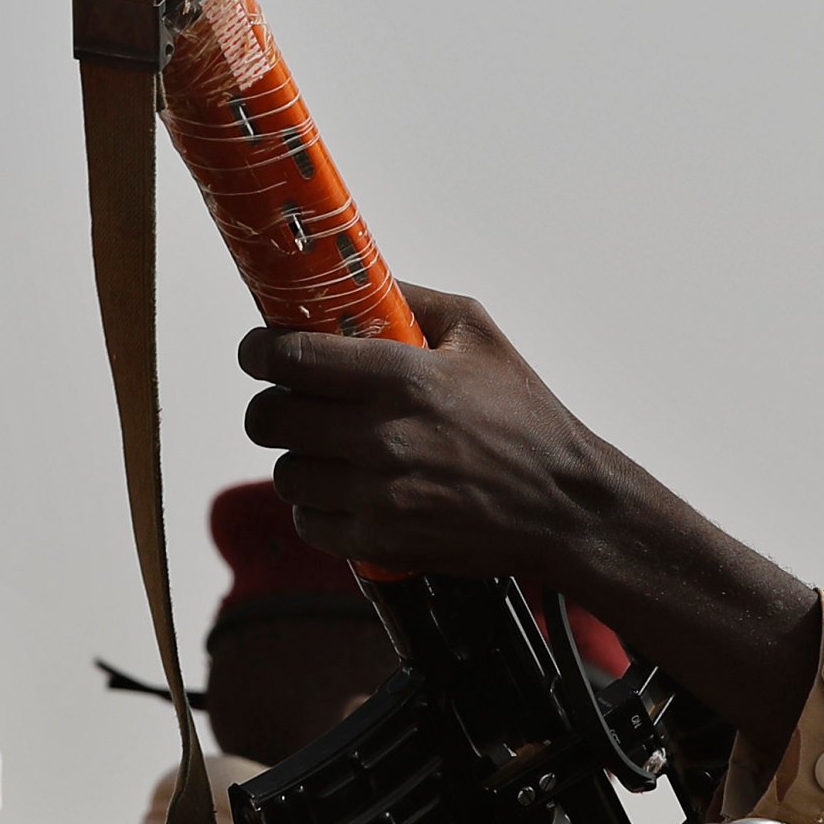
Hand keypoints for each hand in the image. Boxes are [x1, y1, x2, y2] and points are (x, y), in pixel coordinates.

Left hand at [242, 282, 823, 739]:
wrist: (565, 506)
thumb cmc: (525, 415)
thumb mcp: (480, 335)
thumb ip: (412, 300)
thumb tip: (353, 281)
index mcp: (404, 376)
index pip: (291, 356)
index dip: (259, 350)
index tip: (258, 350)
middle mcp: (383, 436)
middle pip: (270, 417)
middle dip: (271, 404)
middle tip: (289, 401)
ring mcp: (378, 495)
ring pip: (286, 472)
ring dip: (299, 458)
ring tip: (330, 451)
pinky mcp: (381, 542)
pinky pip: (307, 522)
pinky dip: (317, 508)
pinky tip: (347, 492)